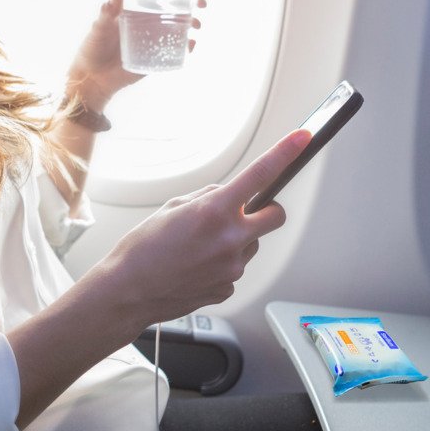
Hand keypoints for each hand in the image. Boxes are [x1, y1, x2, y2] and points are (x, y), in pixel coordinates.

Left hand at [65, 0, 209, 110]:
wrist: (92, 78)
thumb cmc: (93, 48)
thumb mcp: (98, 29)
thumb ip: (106, 14)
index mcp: (138, 7)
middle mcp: (149, 20)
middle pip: (179, 5)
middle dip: (196, 0)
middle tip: (202, 3)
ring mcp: (155, 37)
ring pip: (182, 25)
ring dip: (193, 22)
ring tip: (195, 25)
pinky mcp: (157, 56)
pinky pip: (176, 49)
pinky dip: (187, 46)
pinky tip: (191, 44)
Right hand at [96, 128, 312, 329]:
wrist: (128, 292)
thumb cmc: (142, 249)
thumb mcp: (173, 207)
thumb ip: (208, 198)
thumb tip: (228, 195)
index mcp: (214, 211)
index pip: (260, 175)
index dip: (285, 153)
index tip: (301, 138)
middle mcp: (230, 239)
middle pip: (276, 217)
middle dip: (266, 211)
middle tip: (244, 213)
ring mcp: (232, 267)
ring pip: (251, 243)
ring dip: (237, 239)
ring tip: (200, 247)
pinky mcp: (229, 288)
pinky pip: (235, 267)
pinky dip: (222, 264)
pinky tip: (196, 266)